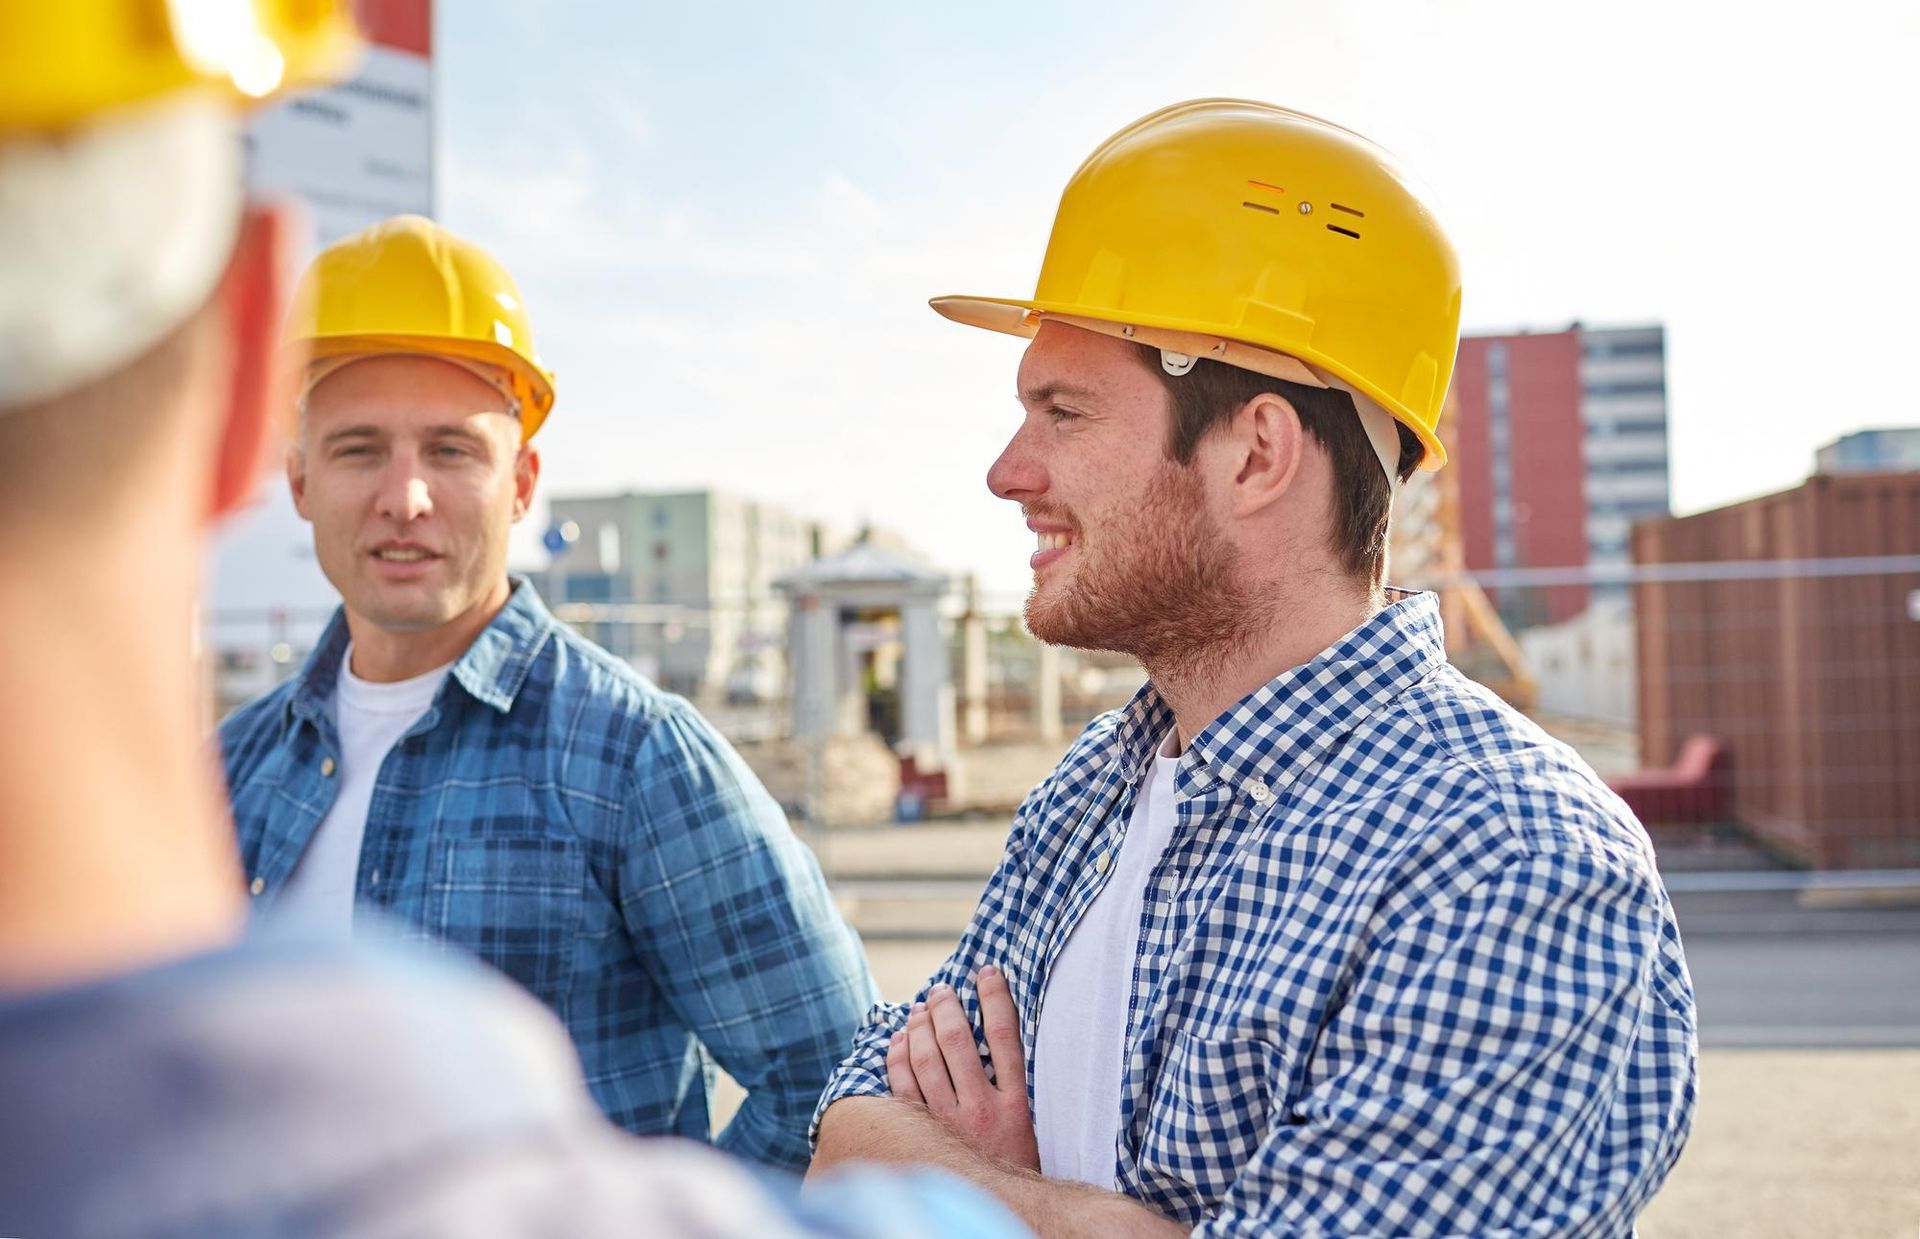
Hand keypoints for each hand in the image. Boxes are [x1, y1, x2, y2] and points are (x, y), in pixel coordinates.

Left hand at [887, 964, 1039, 1172]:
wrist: (1004, 1209)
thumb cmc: (1017, 1163)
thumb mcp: (1029, 1124)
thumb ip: (1013, 1083)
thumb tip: (996, 1034)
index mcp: (1015, 1104)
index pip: (1005, 1035)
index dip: (995, 997)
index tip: (988, 972)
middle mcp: (982, 1109)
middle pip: (957, 1040)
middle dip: (946, 1006)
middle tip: (942, 990)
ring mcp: (950, 1123)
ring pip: (926, 1058)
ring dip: (919, 1026)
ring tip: (919, 1009)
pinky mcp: (926, 1135)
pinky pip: (903, 1088)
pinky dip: (897, 1058)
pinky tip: (898, 1041)